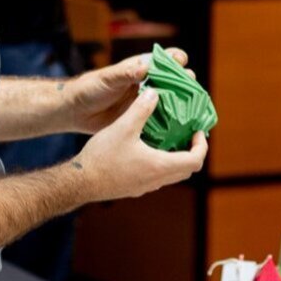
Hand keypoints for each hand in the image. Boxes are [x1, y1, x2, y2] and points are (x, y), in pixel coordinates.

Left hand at [65, 48, 192, 134]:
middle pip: (175, 82)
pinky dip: (171, 124)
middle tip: (192, 91)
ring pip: (172, 102)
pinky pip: (162, 121)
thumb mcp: (108, 78)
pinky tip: (180, 129)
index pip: (166, 60)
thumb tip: (145, 67)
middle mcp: (149, 85)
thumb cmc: (90, 88)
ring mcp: (147, 103)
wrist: (76, 112)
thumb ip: (125, 72)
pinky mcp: (143, 120)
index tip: (182, 63)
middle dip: (186, 85)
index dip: (177, 59)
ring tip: (193, 112)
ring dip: (183, 106)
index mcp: (142, 69)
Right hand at [76, 87, 207, 201]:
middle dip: (192, 151)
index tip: (197, 131)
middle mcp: (157, 180)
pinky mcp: (135, 188)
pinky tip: (149, 149)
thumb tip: (155, 92)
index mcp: (160, 165)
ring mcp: (146, 186)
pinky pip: (158, 177)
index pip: (195, 160)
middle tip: (188, 134)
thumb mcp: (123, 127)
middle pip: (188, 169)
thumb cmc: (102, 156)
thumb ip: (141, 109)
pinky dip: (163, 163)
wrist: (79, 182)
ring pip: (172, 174)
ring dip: (177, 158)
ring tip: (170, 138)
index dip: (202, 145)